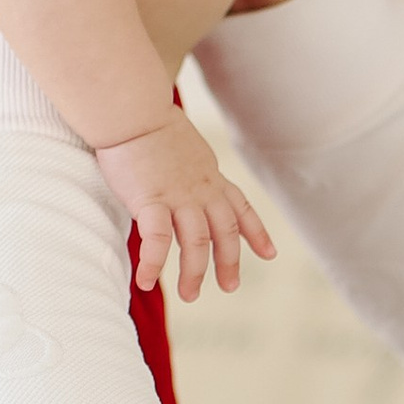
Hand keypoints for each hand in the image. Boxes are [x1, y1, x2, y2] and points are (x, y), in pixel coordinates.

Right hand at [92, 108, 279, 301]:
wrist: (133, 108)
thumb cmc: (148, 122)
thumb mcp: (184, 146)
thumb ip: (188, 168)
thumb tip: (179, 175)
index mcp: (210, 176)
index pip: (240, 208)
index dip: (257, 233)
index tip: (270, 254)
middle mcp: (201, 190)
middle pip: (224, 232)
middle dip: (229, 262)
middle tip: (229, 287)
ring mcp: (178, 197)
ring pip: (196, 243)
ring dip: (194, 272)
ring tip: (190, 295)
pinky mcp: (151, 200)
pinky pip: (156, 240)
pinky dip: (154, 263)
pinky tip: (146, 282)